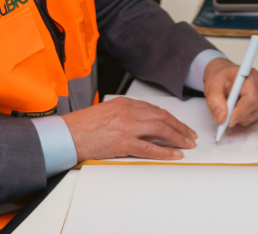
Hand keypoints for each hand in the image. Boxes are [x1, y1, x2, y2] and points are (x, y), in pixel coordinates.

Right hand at [61, 97, 196, 162]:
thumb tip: (140, 124)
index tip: (179, 125)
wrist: (68, 134)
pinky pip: (149, 148)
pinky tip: (174, 155)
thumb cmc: (82, 126)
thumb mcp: (106, 112)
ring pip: (160, 129)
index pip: (154, 109)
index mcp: (124, 103)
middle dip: (179, 127)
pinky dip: (165, 152)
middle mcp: (128, 112)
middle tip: (189, 135)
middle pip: (161, 117)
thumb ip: (124, 115)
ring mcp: (126, 127)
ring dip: (177, 138)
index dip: (170, 118)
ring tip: (186, 145)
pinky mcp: (123, 142)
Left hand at [203, 57, 257, 129]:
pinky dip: (245, 116)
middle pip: (253, 110)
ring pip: (254, 116)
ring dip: (240, 117)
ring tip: (231, 104)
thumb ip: (214, 101)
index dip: (239, 113)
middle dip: (237, 115)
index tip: (226, 119)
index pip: (252, 100)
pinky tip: (239, 106)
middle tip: (224, 110)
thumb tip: (222, 118)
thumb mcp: (212, 86)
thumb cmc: (220, 78)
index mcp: (250, 76)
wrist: (225, 75)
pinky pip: (257, 117)